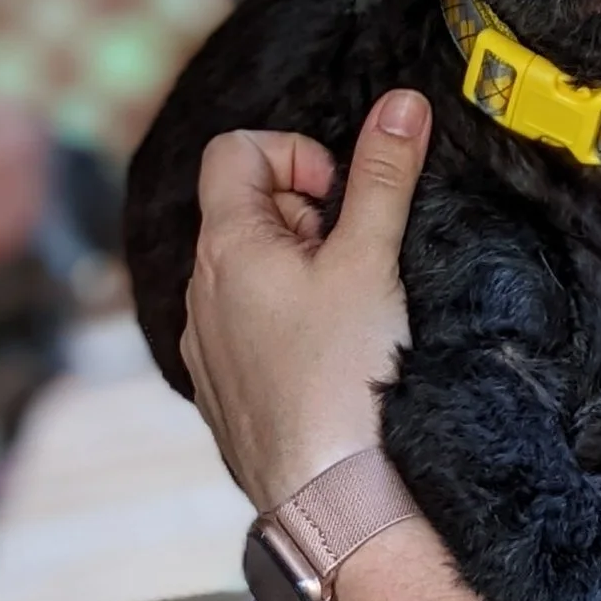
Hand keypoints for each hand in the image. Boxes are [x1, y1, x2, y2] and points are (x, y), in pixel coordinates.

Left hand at [179, 92, 427, 511]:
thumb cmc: (345, 377)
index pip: (235, 150)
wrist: (328, 497)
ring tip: (348, 314)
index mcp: (225, 248)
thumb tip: (401, 102)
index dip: (294, 155)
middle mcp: (199, 292)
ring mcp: (205, 344)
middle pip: (248, 209)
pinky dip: (288, 320)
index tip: (338, 199)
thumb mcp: (371, 260)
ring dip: (300, 271)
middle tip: (355, 261)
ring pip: (250, 271)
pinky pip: (248, 325)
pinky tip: (329, 358)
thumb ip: (384, 175)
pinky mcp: (223, 388)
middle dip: (309, 218)